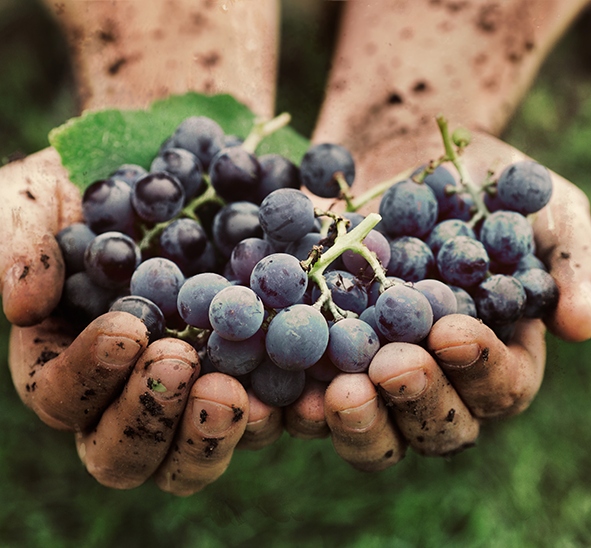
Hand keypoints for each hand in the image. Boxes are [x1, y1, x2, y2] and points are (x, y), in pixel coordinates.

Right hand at [2, 0, 281, 494]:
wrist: (170, 170)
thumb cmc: (94, 187)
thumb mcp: (39, 195)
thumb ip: (20, 241)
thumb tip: (23, 305)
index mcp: (70, 363)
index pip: (64, 397)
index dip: (90, 375)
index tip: (129, 327)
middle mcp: (128, 391)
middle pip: (126, 452)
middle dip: (150, 416)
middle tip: (182, 364)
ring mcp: (191, 390)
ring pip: (192, 454)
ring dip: (211, 436)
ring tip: (235, 391)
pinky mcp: (248, 376)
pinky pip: (264, 414)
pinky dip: (282, 413)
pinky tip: (303, 391)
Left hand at [281, 130, 590, 469]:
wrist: (398, 153)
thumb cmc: (479, 182)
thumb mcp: (541, 208)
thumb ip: (571, 261)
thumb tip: (583, 327)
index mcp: (492, 355)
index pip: (498, 387)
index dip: (480, 369)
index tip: (453, 332)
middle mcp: (432, 377)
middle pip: (431, 425)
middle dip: (413, 401)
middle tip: (389, 368)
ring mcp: (370, 372)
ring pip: (368, 426)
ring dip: (351, 420)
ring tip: (331, 395)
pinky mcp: (315, 356)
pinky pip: (300, 392)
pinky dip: (286, 398)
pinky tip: (271, 386)